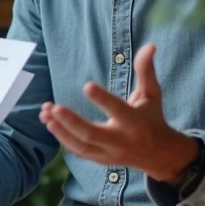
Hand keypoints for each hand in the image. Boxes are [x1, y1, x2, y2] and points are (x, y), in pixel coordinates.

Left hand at [38, 44, 197, 182]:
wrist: (159, 155)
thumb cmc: (153, 118)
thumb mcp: (152, 94)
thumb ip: (146, 71)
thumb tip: (149, 45)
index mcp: (135, 122)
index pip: (118, 110)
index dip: (102, 99)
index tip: (86, 85)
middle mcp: (121, 140)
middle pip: (92, 134)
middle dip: (71, 122)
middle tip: (54, 107)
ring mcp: (109, 153)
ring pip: (81, 146)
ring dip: (61, 132)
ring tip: (45, 114)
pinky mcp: (100, 160)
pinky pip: (79, 152)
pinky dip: (63, 140)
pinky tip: (50, 123)